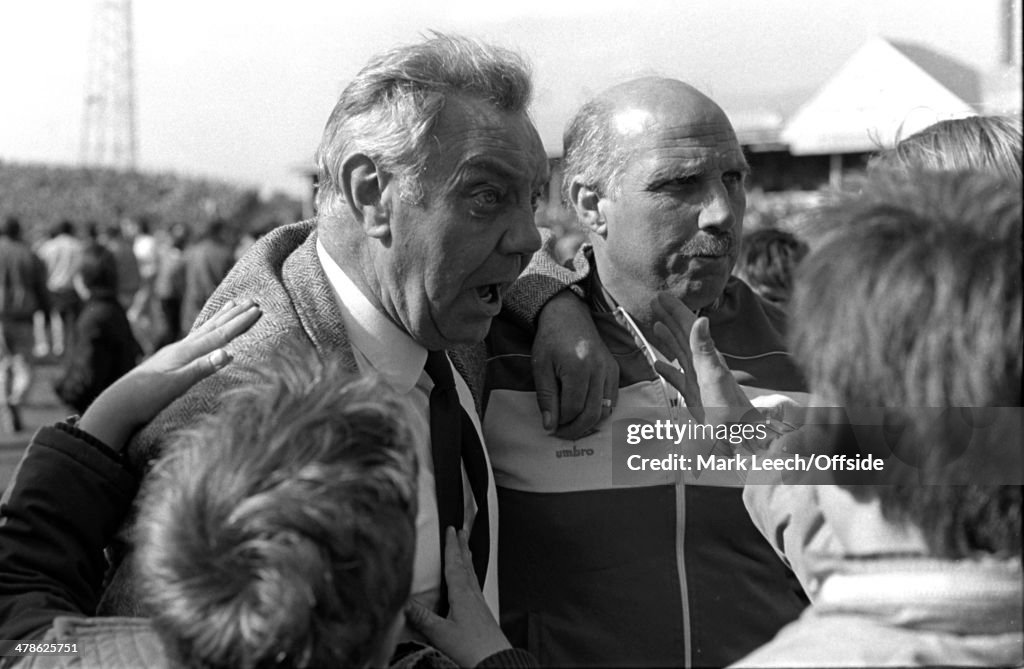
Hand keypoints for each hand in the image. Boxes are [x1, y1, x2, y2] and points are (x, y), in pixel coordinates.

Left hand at [78, 298, 260, 449]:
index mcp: (185, 352)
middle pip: (213, 327)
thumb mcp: (176, 385)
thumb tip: (228, 353)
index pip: (220, 335)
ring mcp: (174, 353)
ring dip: (220, 317)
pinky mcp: (170, 361)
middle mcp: (180, 348)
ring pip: (203, 330)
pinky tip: (206, 331)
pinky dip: (206, 330)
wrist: (116, 406)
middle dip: (234, 314)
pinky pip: (195, 339)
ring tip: (232, 304)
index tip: (258, 310)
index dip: (240, 323)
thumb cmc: (145, 398)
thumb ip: (202, 368)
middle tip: (252, 300)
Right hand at [406, 527, 510, 667]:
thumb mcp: (440, 633)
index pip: (455, 564)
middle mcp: (473, 596)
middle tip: (462, 531)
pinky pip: (475, 586)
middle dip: (462, 547)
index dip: (452, 546)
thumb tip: (405, 602)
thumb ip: (422, 617)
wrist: (496, 661)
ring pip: (472, 575)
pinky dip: (471, 577)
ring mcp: (480, 604)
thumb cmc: (472, 648)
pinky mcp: (483, 614)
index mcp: (462, 595)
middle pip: (466, 565)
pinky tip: (469, 584)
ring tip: (466, 550)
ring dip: (468, 560)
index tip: (451, 530)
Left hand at [532, 291, 618, 438]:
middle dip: (576, 429)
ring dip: (589, 424)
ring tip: (572, 425)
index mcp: (578, 367)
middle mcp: (599, 369)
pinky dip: (600, 412)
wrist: (568, 315)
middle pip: (592, 413)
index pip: (573, 408)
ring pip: (605, 410)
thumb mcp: (540, 367)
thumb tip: (550, 426)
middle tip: (561, 433)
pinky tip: (584, 412)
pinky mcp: (615, 370)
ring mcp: (609, 370)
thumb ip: (546, 397)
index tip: (550, 428)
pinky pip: (612, 400)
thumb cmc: (550, 340)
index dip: (562, 423)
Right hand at [649, 292, 752, 419]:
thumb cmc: (728, 408)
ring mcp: (698, 379)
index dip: (675, 310)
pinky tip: (657, 366)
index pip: (688, 327)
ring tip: (655, 325)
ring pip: (679, 353)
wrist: (738, 435)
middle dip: (670, 318)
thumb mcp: (714, 375)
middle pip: (683, 335)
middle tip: (655, 303)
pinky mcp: (694, 395)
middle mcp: (702, 364)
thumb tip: (701, 319)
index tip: (661, 296)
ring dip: (668, 338)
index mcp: (706, 356)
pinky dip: (666, 369)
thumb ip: (705, 348)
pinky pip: (677, 377)